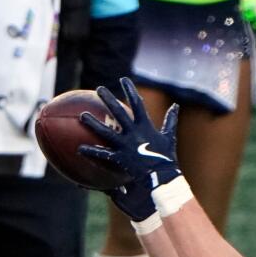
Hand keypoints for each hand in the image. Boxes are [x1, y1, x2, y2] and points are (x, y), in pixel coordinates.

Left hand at [76, 77, 181, 221]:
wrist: (163, 176)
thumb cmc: (167, 158)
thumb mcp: (170, 137)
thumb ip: (170, 120)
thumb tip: (176, 106)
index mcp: (145, 126)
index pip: (137, 103)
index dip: (130, 90)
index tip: (123, 79)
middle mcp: (133, 132)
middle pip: (118, 112)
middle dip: (108, 99)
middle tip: (98, 89)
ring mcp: (125, 145)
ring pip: (106, 131)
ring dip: (93, 123)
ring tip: (82, 116)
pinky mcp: (120, 158)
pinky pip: (103, 154)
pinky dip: (91, 152)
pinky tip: (80, 148)